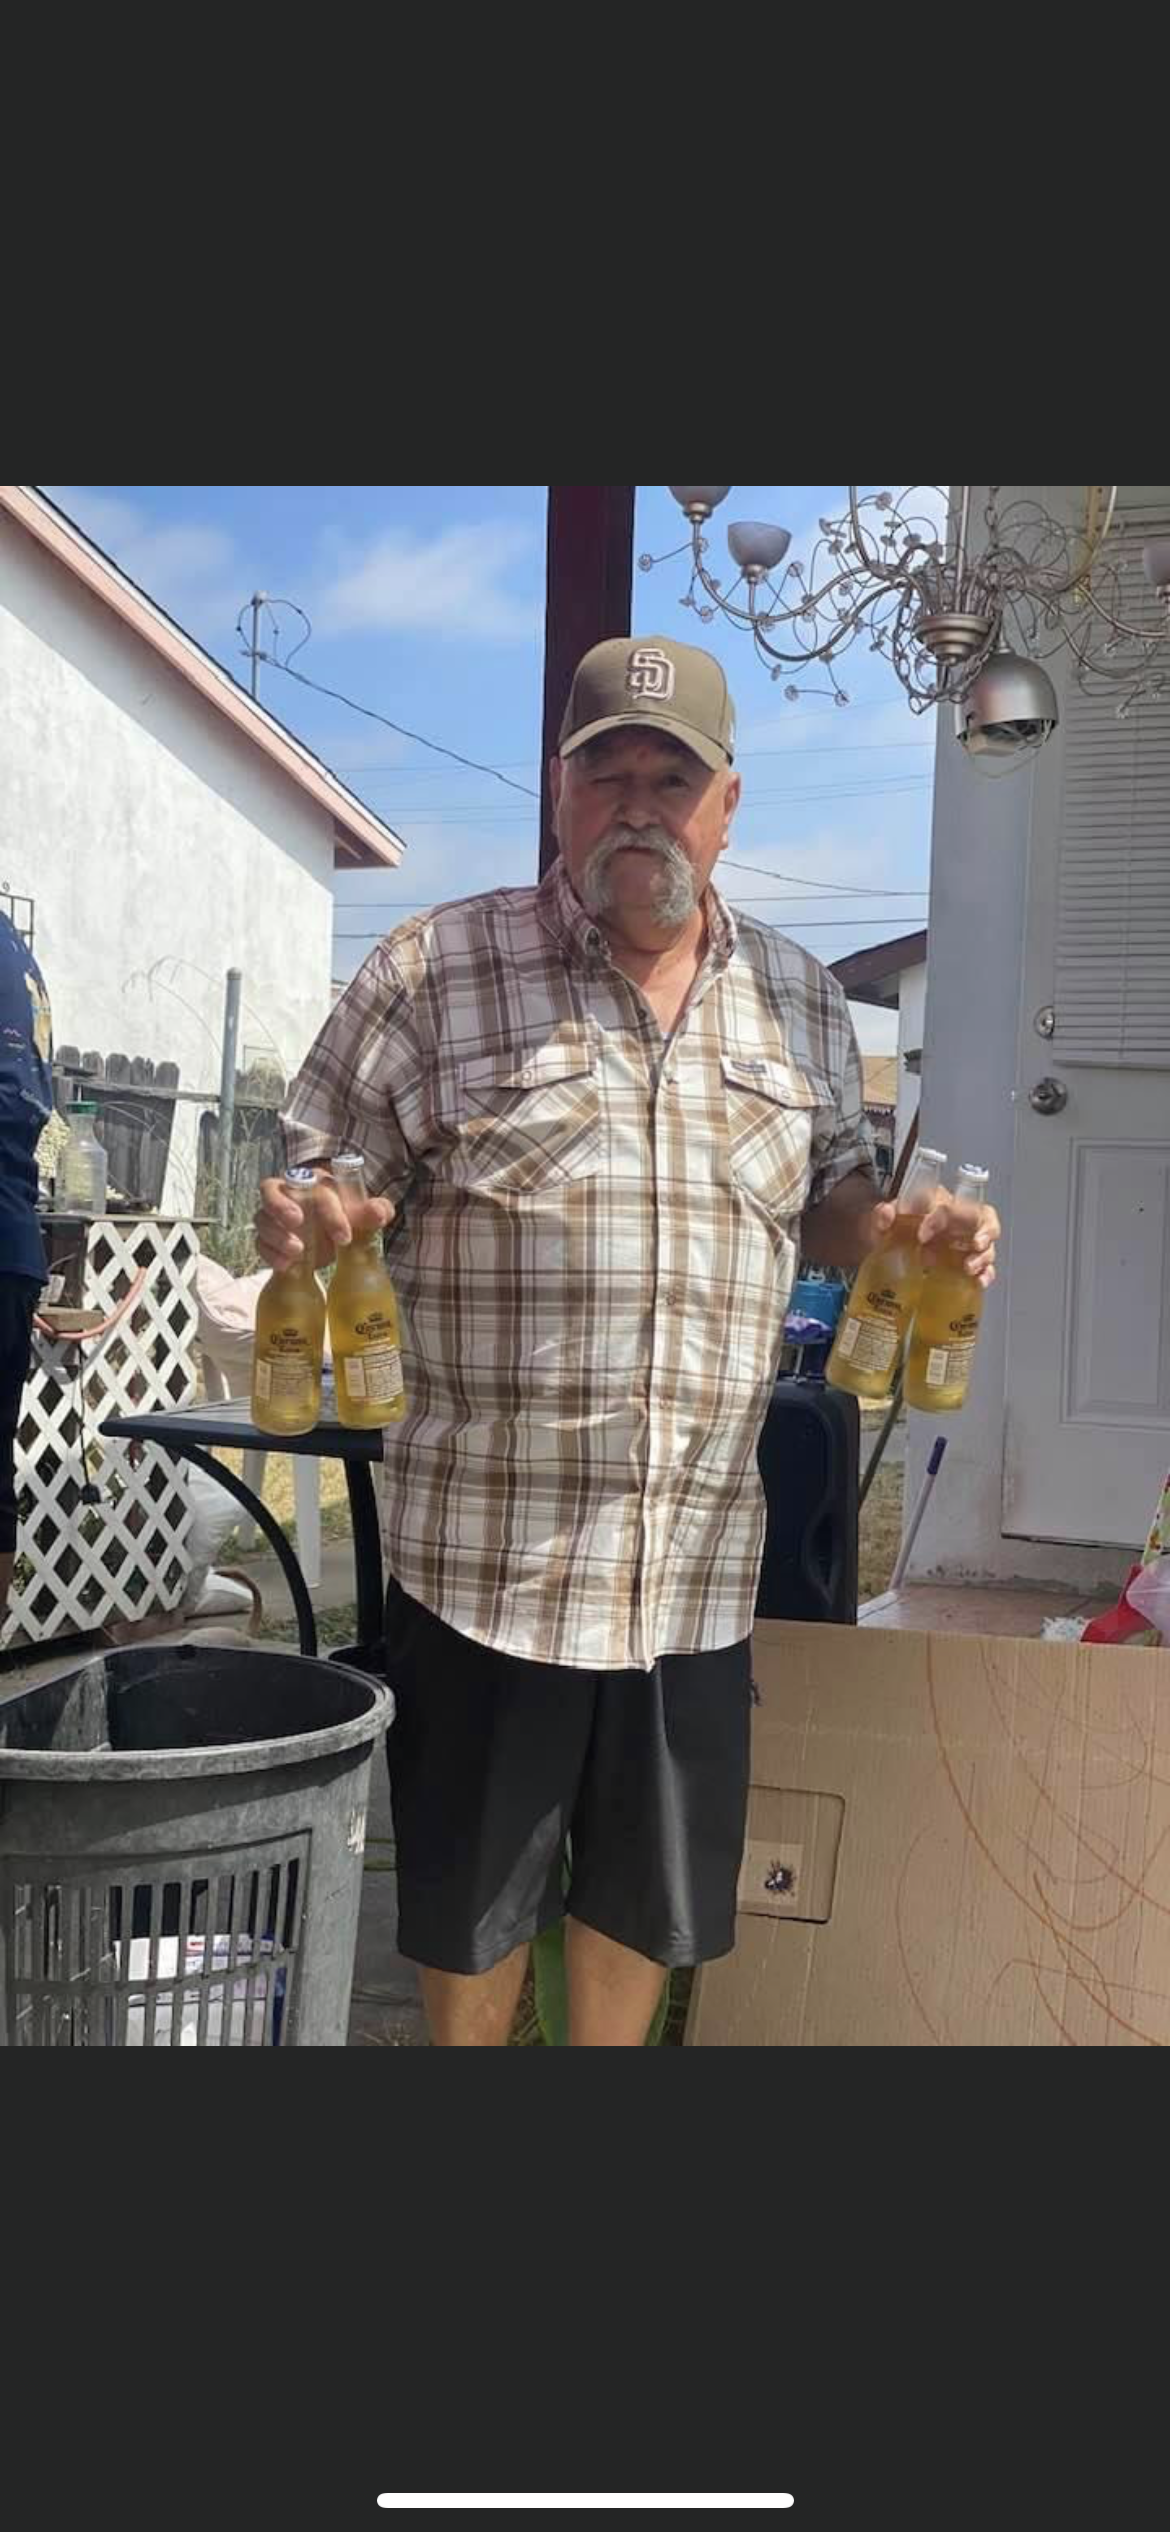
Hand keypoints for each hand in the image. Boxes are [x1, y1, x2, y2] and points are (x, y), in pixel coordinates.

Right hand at [255, 1170, 394, 1269]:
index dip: (330, 1212)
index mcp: (314, 1184)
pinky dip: (270, 1254)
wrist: (331, 1240)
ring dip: (276, 1235)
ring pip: (262, 1218)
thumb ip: (375, 1212)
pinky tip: (286, 1266)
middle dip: (281, 1205)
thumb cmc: (346, 1219)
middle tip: (298, 1221)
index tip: (344, 1237)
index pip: (316, 1190)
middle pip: (270, 1189)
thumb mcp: (362, 1217)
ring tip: (298, 1252)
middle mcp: (288, 1195)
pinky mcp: (266, 1239)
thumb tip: (379, 1213)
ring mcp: (273, 1217)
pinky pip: (259, 1243)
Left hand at [866, 1195, 999, 1287]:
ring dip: (982, 1257)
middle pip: (984, 1219)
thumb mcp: (884, 1220)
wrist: (893, 1245)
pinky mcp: (968, 1263)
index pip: (947, 1206)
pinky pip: (986, 1268)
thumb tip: (886, 1214)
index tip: (922, 1236)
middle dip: (985, 1231)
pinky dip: (986, 1274)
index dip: (938, 1220)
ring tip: (968, 1268)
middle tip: (975, 1244)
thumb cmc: (895, 1228)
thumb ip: (882, 1214)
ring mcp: (966, 1243)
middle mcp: (959, 1221)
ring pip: (987, 1245)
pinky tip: (979, 1281)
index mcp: (940, 1204)